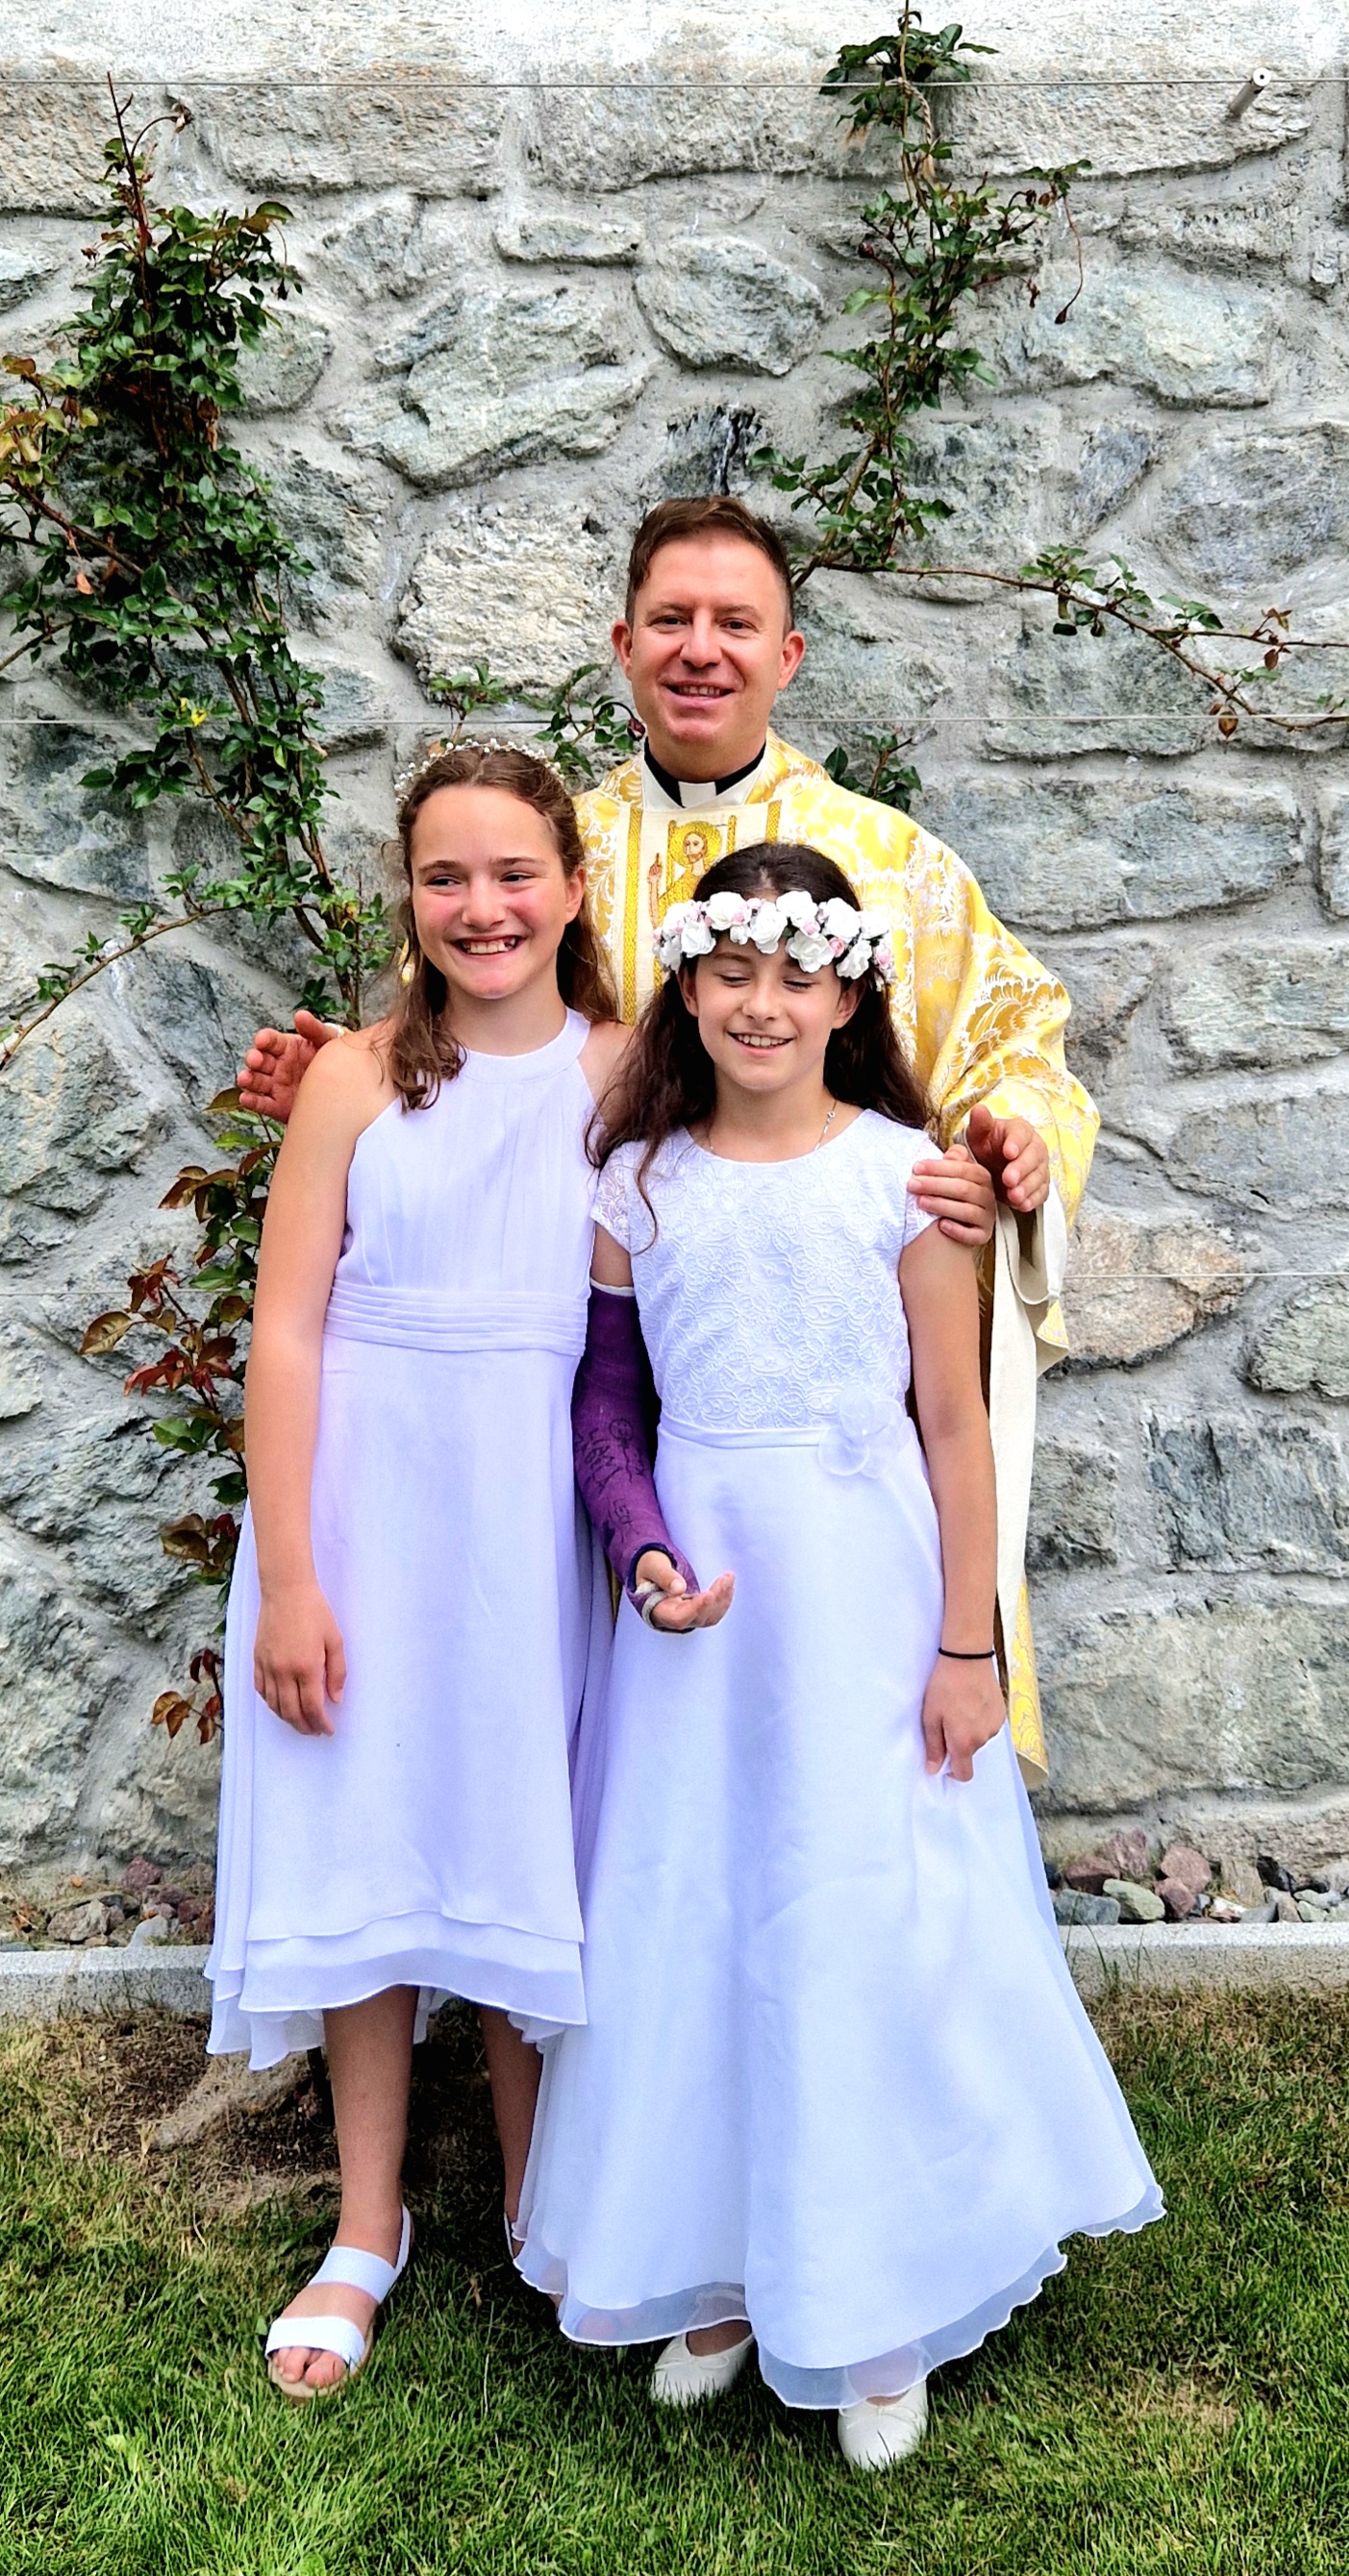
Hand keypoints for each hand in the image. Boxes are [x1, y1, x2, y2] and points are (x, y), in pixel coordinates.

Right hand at [238, 1010, 340, 1122]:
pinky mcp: (276, 1105)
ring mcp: (275, 1085)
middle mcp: (277, 1065)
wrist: (342, 1091)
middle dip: (254, 1058)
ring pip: (256, 1081)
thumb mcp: (326, 1042)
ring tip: (245, 1079)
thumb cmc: (331, 1061)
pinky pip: (262, 1104)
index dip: (264, 1039)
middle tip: (255, 1059)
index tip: (262, 1040)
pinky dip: (252, 1101)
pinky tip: (246, 1098)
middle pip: (259, 1060)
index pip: (271, 1040)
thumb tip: (301, 1015)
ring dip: (248, 1079)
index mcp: (286, 1047)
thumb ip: (314, 1029)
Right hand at [253, 1581, 346, 1734]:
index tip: (328, 1730)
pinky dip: (270, 1703)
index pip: (313, 1707)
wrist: (286, 1591)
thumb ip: (337, 1672)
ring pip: (274, 1705)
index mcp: (306, 1666)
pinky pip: (261, 1690)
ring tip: (300, 1722)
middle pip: (291, 1711)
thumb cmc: (315, 1611)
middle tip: (315, 1731)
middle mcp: (284, 1671)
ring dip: (287, 1719)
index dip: (321, 1723)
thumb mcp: (335, 1640)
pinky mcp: (257, 1659)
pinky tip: (280, 1705)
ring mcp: (267, 1666)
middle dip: (304, 1726)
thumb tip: (335, 1699)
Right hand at [634, 1548, 734, 1633]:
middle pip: (698, 1617)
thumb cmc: (650, 1567)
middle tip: (726, 1577)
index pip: (679, 1618)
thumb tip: (679, 1588)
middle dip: (715, 1599)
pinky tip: (729, 1586)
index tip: (708, 1594)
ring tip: (729, 1578)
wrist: (651, 1569)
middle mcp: (673, 1618)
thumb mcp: (653, 1566)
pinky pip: (712, 1613)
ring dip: (723, 1599)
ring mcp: (686, 1617)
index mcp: (659, 1610)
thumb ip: (664, 1576)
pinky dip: (723, 1601)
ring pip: (709, 1617)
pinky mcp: (696, 1612)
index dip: (696, 1609)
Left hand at [908, 1141, 995, 1245]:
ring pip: (967, 1211)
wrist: (958, 1223)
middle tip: (912, 1185)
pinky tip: (941, 1226)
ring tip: (920, 1202)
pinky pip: (973, 1235)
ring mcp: (987, 1217)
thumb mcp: (953, 1174)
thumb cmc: (951, 1193)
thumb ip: (954, 1161)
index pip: (962, 1168)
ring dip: (942, 1205)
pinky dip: (957, 1230)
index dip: (938, 1167)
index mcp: (981, 1176)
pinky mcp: (983, 1236)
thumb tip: (952, 1154)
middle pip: (963, 1189)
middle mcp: (987, 1196)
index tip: (916, 1167)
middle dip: (934, 1185)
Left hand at [920, 1657, 1005, 1782]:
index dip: (952, 1771)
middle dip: (958, 1744)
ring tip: (960, 1707)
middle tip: (947, 1720)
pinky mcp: (1001, 1713)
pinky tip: (972, 1701)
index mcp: (964, 1742)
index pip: (964, 1774)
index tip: (943, 1759)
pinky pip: (988, 1725)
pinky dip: (980, 1719)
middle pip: (970, 1753)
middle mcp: (983, 1738)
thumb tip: (933, 1770)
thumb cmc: (945, 1686)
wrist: (968, 1658)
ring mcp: (995, 1726)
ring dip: (970, 1730)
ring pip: (979, 1738)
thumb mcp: (931, 1716)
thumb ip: (934, 1746)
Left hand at [963, 1104, 1050, 1213]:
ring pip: (1039, 1176)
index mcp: (1020, 1131)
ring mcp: (1040, 1167)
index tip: (1008, 1152)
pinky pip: (1041, 1192)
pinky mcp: (1040, 1185)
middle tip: (1009, 1179)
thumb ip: (980, 1123)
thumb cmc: (986, 1147)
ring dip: (1027, 1187)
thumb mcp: (979, 1134)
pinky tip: (1023, 1205)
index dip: (1016, 1143)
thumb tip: (978, 1109)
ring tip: (1014, 1197)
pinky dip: (1033, 1199)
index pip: (1021, 1134)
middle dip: (1022, 1169)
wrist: (992, 1166)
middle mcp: (1035, 1147)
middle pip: (1034, 1157)